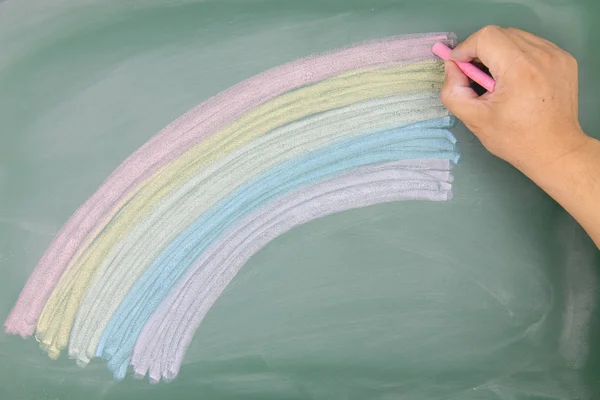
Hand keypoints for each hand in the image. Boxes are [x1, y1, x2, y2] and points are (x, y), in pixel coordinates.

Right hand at [441, 25, 589, 173]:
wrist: (555, 149)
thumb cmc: (514, 139)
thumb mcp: (473, 119)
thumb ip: (453, 90)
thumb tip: (452, 66)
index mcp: (519, 70)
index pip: (486, 37)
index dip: (466, 48)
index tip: (459, 66)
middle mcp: (541, 56)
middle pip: (500, 34)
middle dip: (481, 50)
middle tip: (475, 75)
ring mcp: (556, 55)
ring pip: (516, 37)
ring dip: (499, 52)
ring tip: (496, 79)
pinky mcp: (564, 59)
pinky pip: (533, 44)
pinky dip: (517, 55)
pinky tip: (515, 78)